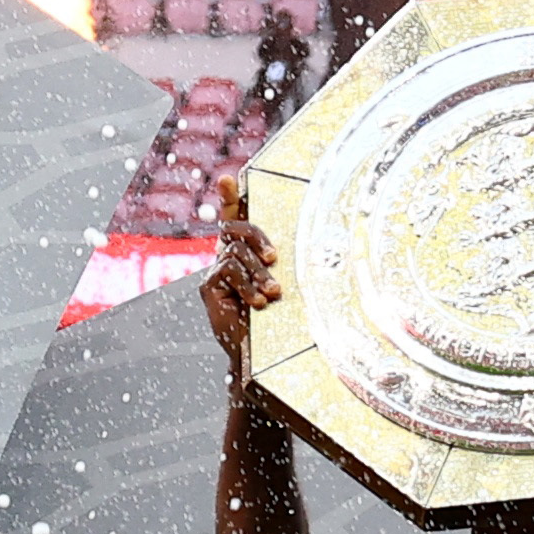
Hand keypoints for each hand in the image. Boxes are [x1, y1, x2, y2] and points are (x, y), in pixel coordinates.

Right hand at [202, 181, 285, 359]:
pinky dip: (246, 285)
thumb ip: (287, 268)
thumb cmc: (277, 318)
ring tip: (272, 293)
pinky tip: (257, 302)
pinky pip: (227, 271)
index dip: (230, 197)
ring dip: (258, 273)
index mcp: (246, 252)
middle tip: (274, 257)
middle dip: (256, 236)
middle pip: (236, 228)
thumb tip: (323, 248)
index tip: (228, 178)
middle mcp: (228, 256)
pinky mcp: (209, 287)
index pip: (235, 217)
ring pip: (236, 253)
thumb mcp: (285, 286)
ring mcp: (216, 270)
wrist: (257, 354)